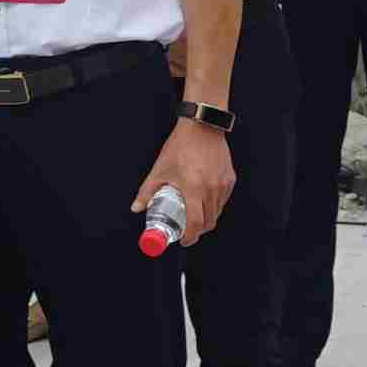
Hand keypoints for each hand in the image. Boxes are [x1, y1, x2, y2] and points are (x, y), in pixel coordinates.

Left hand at [142, 117, 237, 245]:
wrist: (201, 126)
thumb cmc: (180, 146)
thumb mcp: (160, 170)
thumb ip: (147, 191)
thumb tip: (137, 208)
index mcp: (193, 188)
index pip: (195, 223)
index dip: (189, 237)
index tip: (184, 241)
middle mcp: (211, 188)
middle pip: (209, 222)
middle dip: (198, 230)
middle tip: (187, 230)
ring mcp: (223, 184)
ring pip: (217, 212)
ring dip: (207, 218)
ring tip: (195, 214)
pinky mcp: (230, 178)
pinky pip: (223, 199)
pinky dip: (214, 205)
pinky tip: (204, 199)